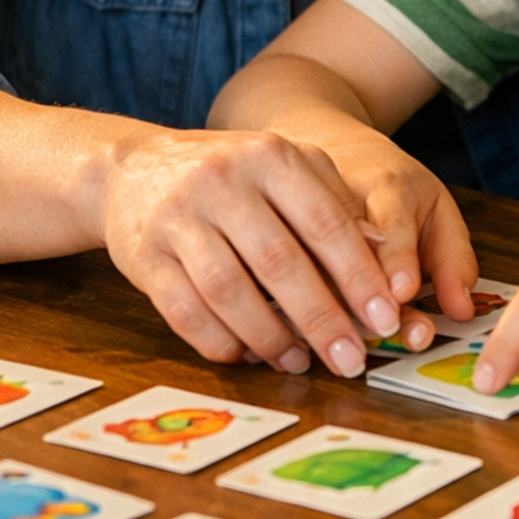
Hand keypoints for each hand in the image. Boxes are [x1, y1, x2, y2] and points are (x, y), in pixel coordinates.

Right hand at [98, 126, 451, 372]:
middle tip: (351, 360)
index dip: (358, 275)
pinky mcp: (143, 256)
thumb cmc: (230, 176)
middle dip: (321, 319)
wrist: (132, 170)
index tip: (385, 319)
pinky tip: (247, 356)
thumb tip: (384, 257)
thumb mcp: (285, 170)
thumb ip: (334, 204)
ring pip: (229, 291)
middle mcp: (221, 181)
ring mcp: (177, 218)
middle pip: (280, 262)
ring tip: (299, 362)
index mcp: (269, 156)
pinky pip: (184, 311)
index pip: (324, 221)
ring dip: (270, 337)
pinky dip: (220, 341)